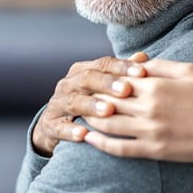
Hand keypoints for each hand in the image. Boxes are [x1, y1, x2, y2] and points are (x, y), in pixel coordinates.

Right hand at [32, 53, 148, 156]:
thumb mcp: (103, 88)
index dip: (121, 67)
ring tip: (108, 110)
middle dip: (107, 84)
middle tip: (126, 90)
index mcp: (82, 71)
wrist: (55, 126)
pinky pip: (59, 127)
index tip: (142, 72)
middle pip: (87, 79)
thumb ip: (121, 74)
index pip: (103, 64)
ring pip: (73, 102)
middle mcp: (67, 85)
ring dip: (91, 105)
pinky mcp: (50, 125)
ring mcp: (57, 104)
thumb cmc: (88, 103)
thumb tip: (143, 57)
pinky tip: (83, 135)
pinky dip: (70, 131)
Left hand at [83, 59, 192, 163]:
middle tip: (77, 96)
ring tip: (80, 114)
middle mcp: (148, 107)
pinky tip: (89, 139)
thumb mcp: (188, 71)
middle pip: (106, 101)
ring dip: (90, 119)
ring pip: (107, 124)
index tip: (88, 79)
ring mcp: (150, 130)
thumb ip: (159, 65)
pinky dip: (100, 144)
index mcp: (155, 85)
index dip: (99, 79)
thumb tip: (137, 61)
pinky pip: (120, 148)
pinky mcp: (154, 149)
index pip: (115, 80)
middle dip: (89, 98)